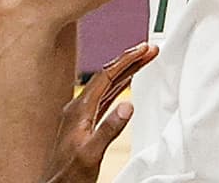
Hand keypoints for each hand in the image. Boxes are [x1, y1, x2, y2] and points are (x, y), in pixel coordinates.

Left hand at [42, 43, 158, 182]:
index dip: (126, 60)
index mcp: (78, 110)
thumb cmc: (69, 177)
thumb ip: (109, 129)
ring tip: (143, 61)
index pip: (106, 76)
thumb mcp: (91, 153)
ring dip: (126, 71)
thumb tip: (127, 104)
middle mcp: (77, 108)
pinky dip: (119, 86)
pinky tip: (126, 85)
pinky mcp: (84, 123)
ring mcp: (79, 115)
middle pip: (106, 76)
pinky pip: (104, 96)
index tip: (144, 50)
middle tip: (149, 50)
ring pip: (106, 85)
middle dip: (129, 60)